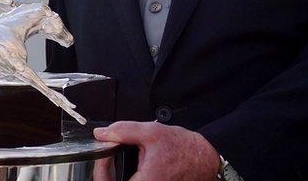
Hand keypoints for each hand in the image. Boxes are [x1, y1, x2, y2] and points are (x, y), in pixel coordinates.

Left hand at [94, 121, 219, 180]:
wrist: (206, 158)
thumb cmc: (183, 148)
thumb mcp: (151, 132)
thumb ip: (123, 131)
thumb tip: (101, 134)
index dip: (101, 169)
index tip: (102, 154)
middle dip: (106, 172)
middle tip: (106, 156)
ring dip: (115, 175)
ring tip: (114, 160)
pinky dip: (126, 177)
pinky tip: (127, 167)